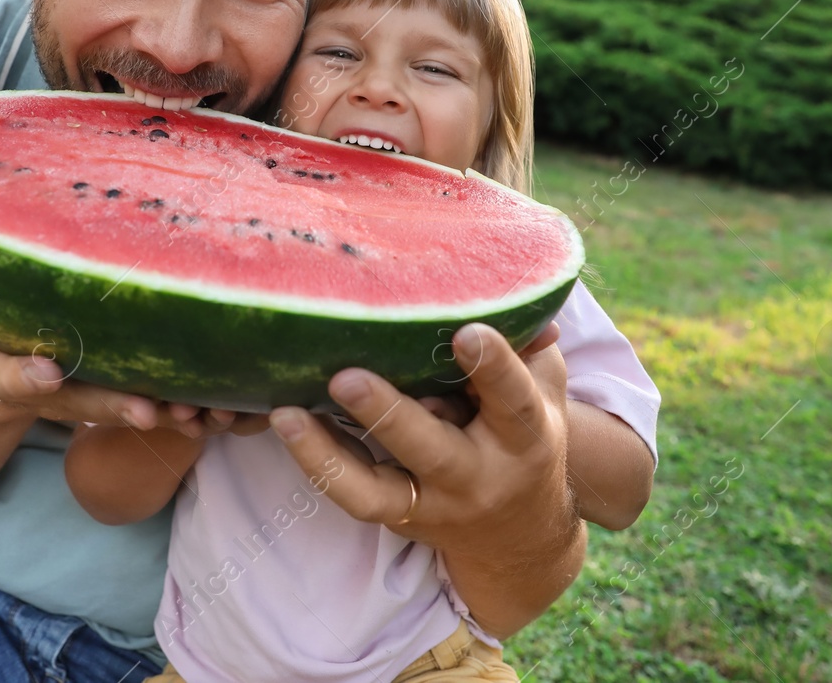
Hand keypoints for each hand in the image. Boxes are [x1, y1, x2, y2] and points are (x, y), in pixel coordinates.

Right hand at [0, 264, 216, 433]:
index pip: (3, 375)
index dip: (22, 377)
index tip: (46, 373)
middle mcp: (36, 386)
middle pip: (75, 402)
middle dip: (110, 406)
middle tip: (149, 411)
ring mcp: (70, 394)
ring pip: (115, 406)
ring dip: (153, 409)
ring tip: (192, 412)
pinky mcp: (102, 388)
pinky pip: (140, 398)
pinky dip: (173, 404)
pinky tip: (213, 404)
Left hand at [268, 322, 572, 559]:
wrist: (521, 535)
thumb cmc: (527, 434)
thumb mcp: (545, 390)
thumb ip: (531, 346)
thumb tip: (518, 295)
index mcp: (525, 437)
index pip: (512, 402)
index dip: (493, 368)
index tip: (466, 332)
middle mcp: (478, 477)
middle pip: (434, 452)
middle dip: (389, 416)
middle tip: (346, 377)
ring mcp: (433, 503)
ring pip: (376, 492)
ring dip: (326, 454)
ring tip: (285, 414)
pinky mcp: (397, 516)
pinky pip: (352, 496)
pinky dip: (318, 461)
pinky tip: (286, 423)